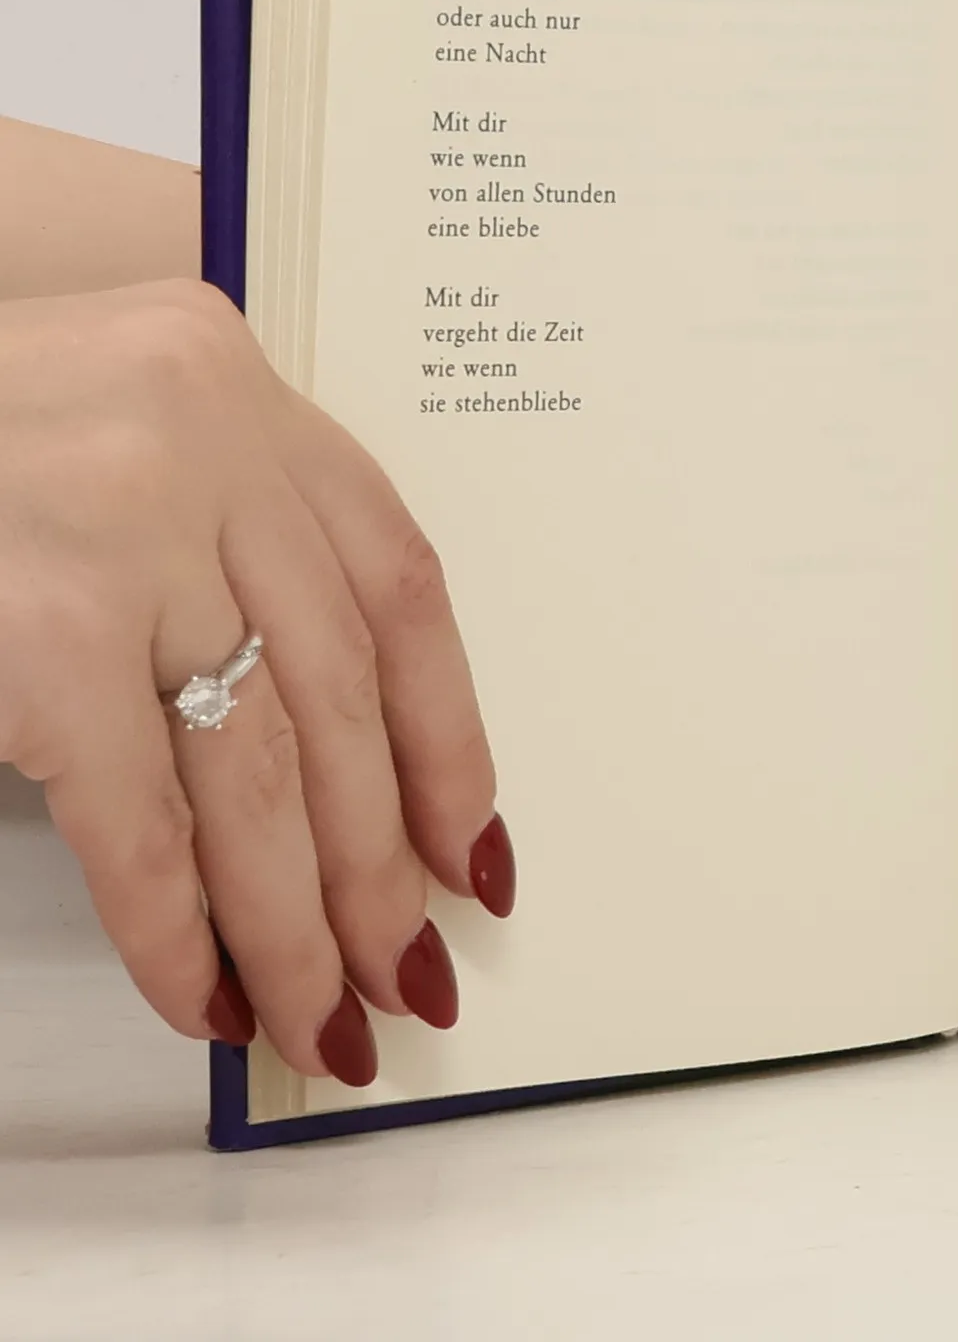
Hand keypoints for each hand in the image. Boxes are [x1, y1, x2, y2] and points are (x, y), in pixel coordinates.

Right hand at [0, 279, 513, 1083]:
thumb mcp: (98, 430)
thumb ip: (209, 537)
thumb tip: (318, 765)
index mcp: (233, 384)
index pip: (396, 586)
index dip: (447, 733)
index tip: (469, 846)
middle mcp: (204, 443)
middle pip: (341, 690)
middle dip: (380, 858)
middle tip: (408, 973)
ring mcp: (124, 534)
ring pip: (259, 767)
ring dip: (297, 918)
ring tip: (325, 1018)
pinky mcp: (42, 629)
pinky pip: (138, 816)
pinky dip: (174, 926)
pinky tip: (204, 997)